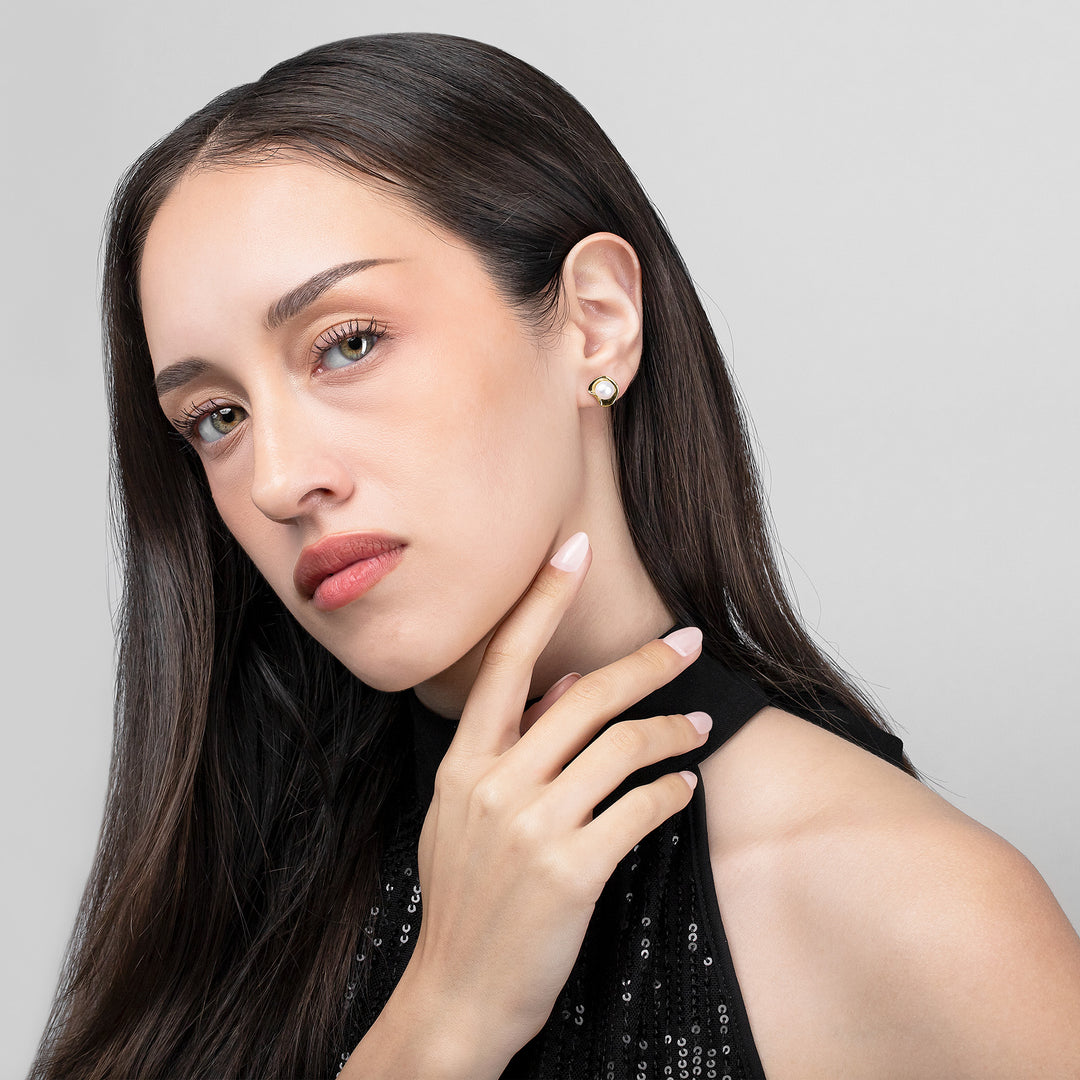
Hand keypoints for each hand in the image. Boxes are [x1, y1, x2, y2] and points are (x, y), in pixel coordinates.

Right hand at [404, 531, 709, 1072]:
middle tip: (685, 643)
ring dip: (672, 730)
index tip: (574, 549)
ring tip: (698, 727)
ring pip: (621, 747)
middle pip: (584, 695)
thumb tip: (557, 692)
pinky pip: (639, 810)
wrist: (456, 994)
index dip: (542, 599)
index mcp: (464, 763)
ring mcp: (532, 826)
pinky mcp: (571, 869)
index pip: (506, 661)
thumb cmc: (465, 901)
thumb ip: (506, 751)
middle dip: (644, 662)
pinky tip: (684, 788)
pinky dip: (670, 791)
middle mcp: (495, 783)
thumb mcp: (462, 816)